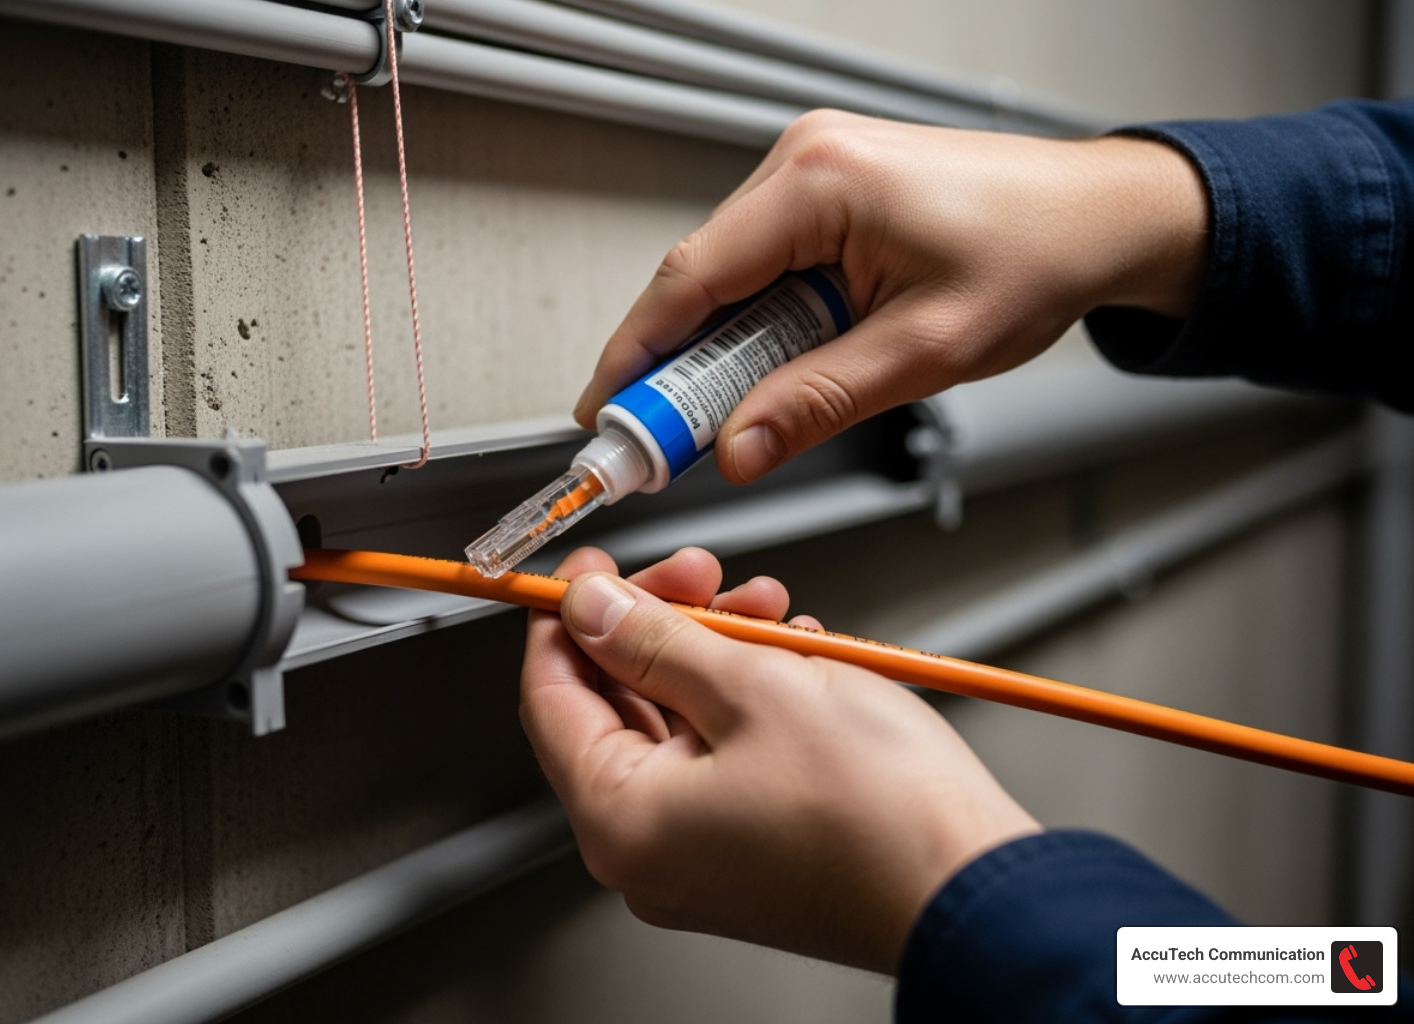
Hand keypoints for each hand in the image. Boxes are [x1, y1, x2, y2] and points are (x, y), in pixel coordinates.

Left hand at [519, 546, 1040, 972]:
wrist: (976, 889)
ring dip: (715, 652)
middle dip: (662, 622)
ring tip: (771, 614)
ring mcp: (697, 859)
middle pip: (615, 705)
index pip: (549, 696)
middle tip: (703, 573)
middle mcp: (647, 853)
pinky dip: (745, 699)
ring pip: (675, 724)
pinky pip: (718, 757)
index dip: (566, 616)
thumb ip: (655, 638)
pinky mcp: (747, 854)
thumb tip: (591, 609)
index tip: (590, 568)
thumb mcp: (753, 683)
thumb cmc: (882, 813)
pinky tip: (793, 661)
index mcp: (621, 820)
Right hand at [574, 110, 1207, 482]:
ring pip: (730, 277)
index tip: (607, 416)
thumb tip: (739, 447)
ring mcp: (814, 172)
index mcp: (821, 181)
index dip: (637, 355)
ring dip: (720, 351)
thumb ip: (819, 401)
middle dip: (675, 367)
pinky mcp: (829, 193)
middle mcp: (805, 160)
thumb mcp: (924, 351)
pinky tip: (767, 370)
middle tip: (661, 444)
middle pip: (700, 279)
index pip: (691, 277)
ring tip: (725, 418)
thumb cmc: (1037, 255)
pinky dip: (756, 325)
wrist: (1101, 217)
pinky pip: (765, 265)